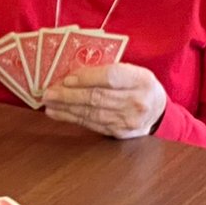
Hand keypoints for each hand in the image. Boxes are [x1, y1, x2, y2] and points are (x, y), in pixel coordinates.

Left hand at [43, 62, 167, 138]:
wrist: (157, 111)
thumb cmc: (138, 85)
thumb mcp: (132, 71)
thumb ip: (107, 70)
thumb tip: (71, 73)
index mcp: (141, 79)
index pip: (111, 77)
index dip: (87, 78)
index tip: (66, 79)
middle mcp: (138, 101)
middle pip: (98, 97)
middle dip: (69, 95)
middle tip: (48, 92)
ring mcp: (130, 120)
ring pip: (93, 113)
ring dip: (66, 108)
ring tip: (48, 103)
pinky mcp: (121, 134)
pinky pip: (93, 125)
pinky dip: (73, 118)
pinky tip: (59, 113)